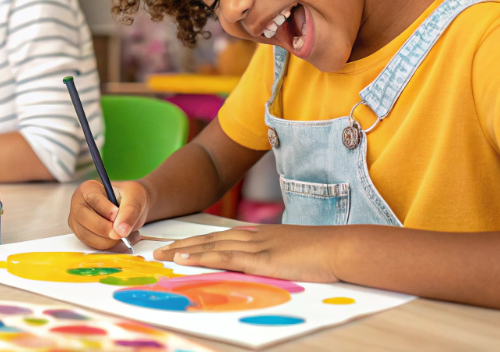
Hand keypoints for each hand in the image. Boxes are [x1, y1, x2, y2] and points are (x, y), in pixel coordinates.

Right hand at [68, 179, 148, 249]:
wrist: (131, 208)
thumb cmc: (130, 196)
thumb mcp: (134, 197)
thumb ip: (129, 211)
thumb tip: (120, 231)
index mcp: (88, 189)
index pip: (92, 199)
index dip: (106, 209)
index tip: (118, 215)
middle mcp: (78, 206)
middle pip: (85, 220)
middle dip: (105, 229)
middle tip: (122, 232)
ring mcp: (79, 223)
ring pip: (90, 237)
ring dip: (110, 240)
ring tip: (128, 234)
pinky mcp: (84, 237)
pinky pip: (95, 246)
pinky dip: (112, 246)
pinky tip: (123, 239)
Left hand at [154, 224, 340, 282]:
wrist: (341, 247)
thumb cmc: (323, 253)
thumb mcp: (292, 252)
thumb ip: (275, 256)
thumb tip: (264, 265)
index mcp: (260, 235)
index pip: (220, 238)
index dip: (197, 242)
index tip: (178, 246)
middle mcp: (253, 236)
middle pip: (209, 240)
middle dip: (182, 244)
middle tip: (158, 250)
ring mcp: (256, 246)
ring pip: (211, 247)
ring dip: (184, 250)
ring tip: (162, 255)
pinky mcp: (261, 259)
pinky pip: (225, 258)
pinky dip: (202, 257)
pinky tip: (185, 260)